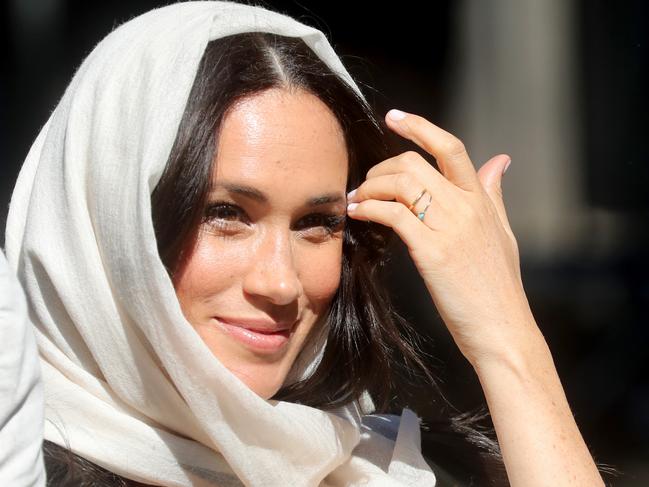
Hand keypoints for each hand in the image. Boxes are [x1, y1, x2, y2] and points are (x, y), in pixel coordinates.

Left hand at [346, 109, 535, 365]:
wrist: (502, 329)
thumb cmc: (497, 287)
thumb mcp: (502, 233)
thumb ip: (494, 195)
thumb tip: (500, 160)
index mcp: (482, 200)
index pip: (450, 147)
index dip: (419, 126)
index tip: (393, 117)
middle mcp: (467, 207)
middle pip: (414, 163)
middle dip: (380, 168)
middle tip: (364, 184)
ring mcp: (451, 227)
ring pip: (401, 183)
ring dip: (369, 187)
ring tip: (356, 200)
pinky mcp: (433, 251)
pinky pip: (393, 214)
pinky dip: (369, 208)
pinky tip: (357, 214)